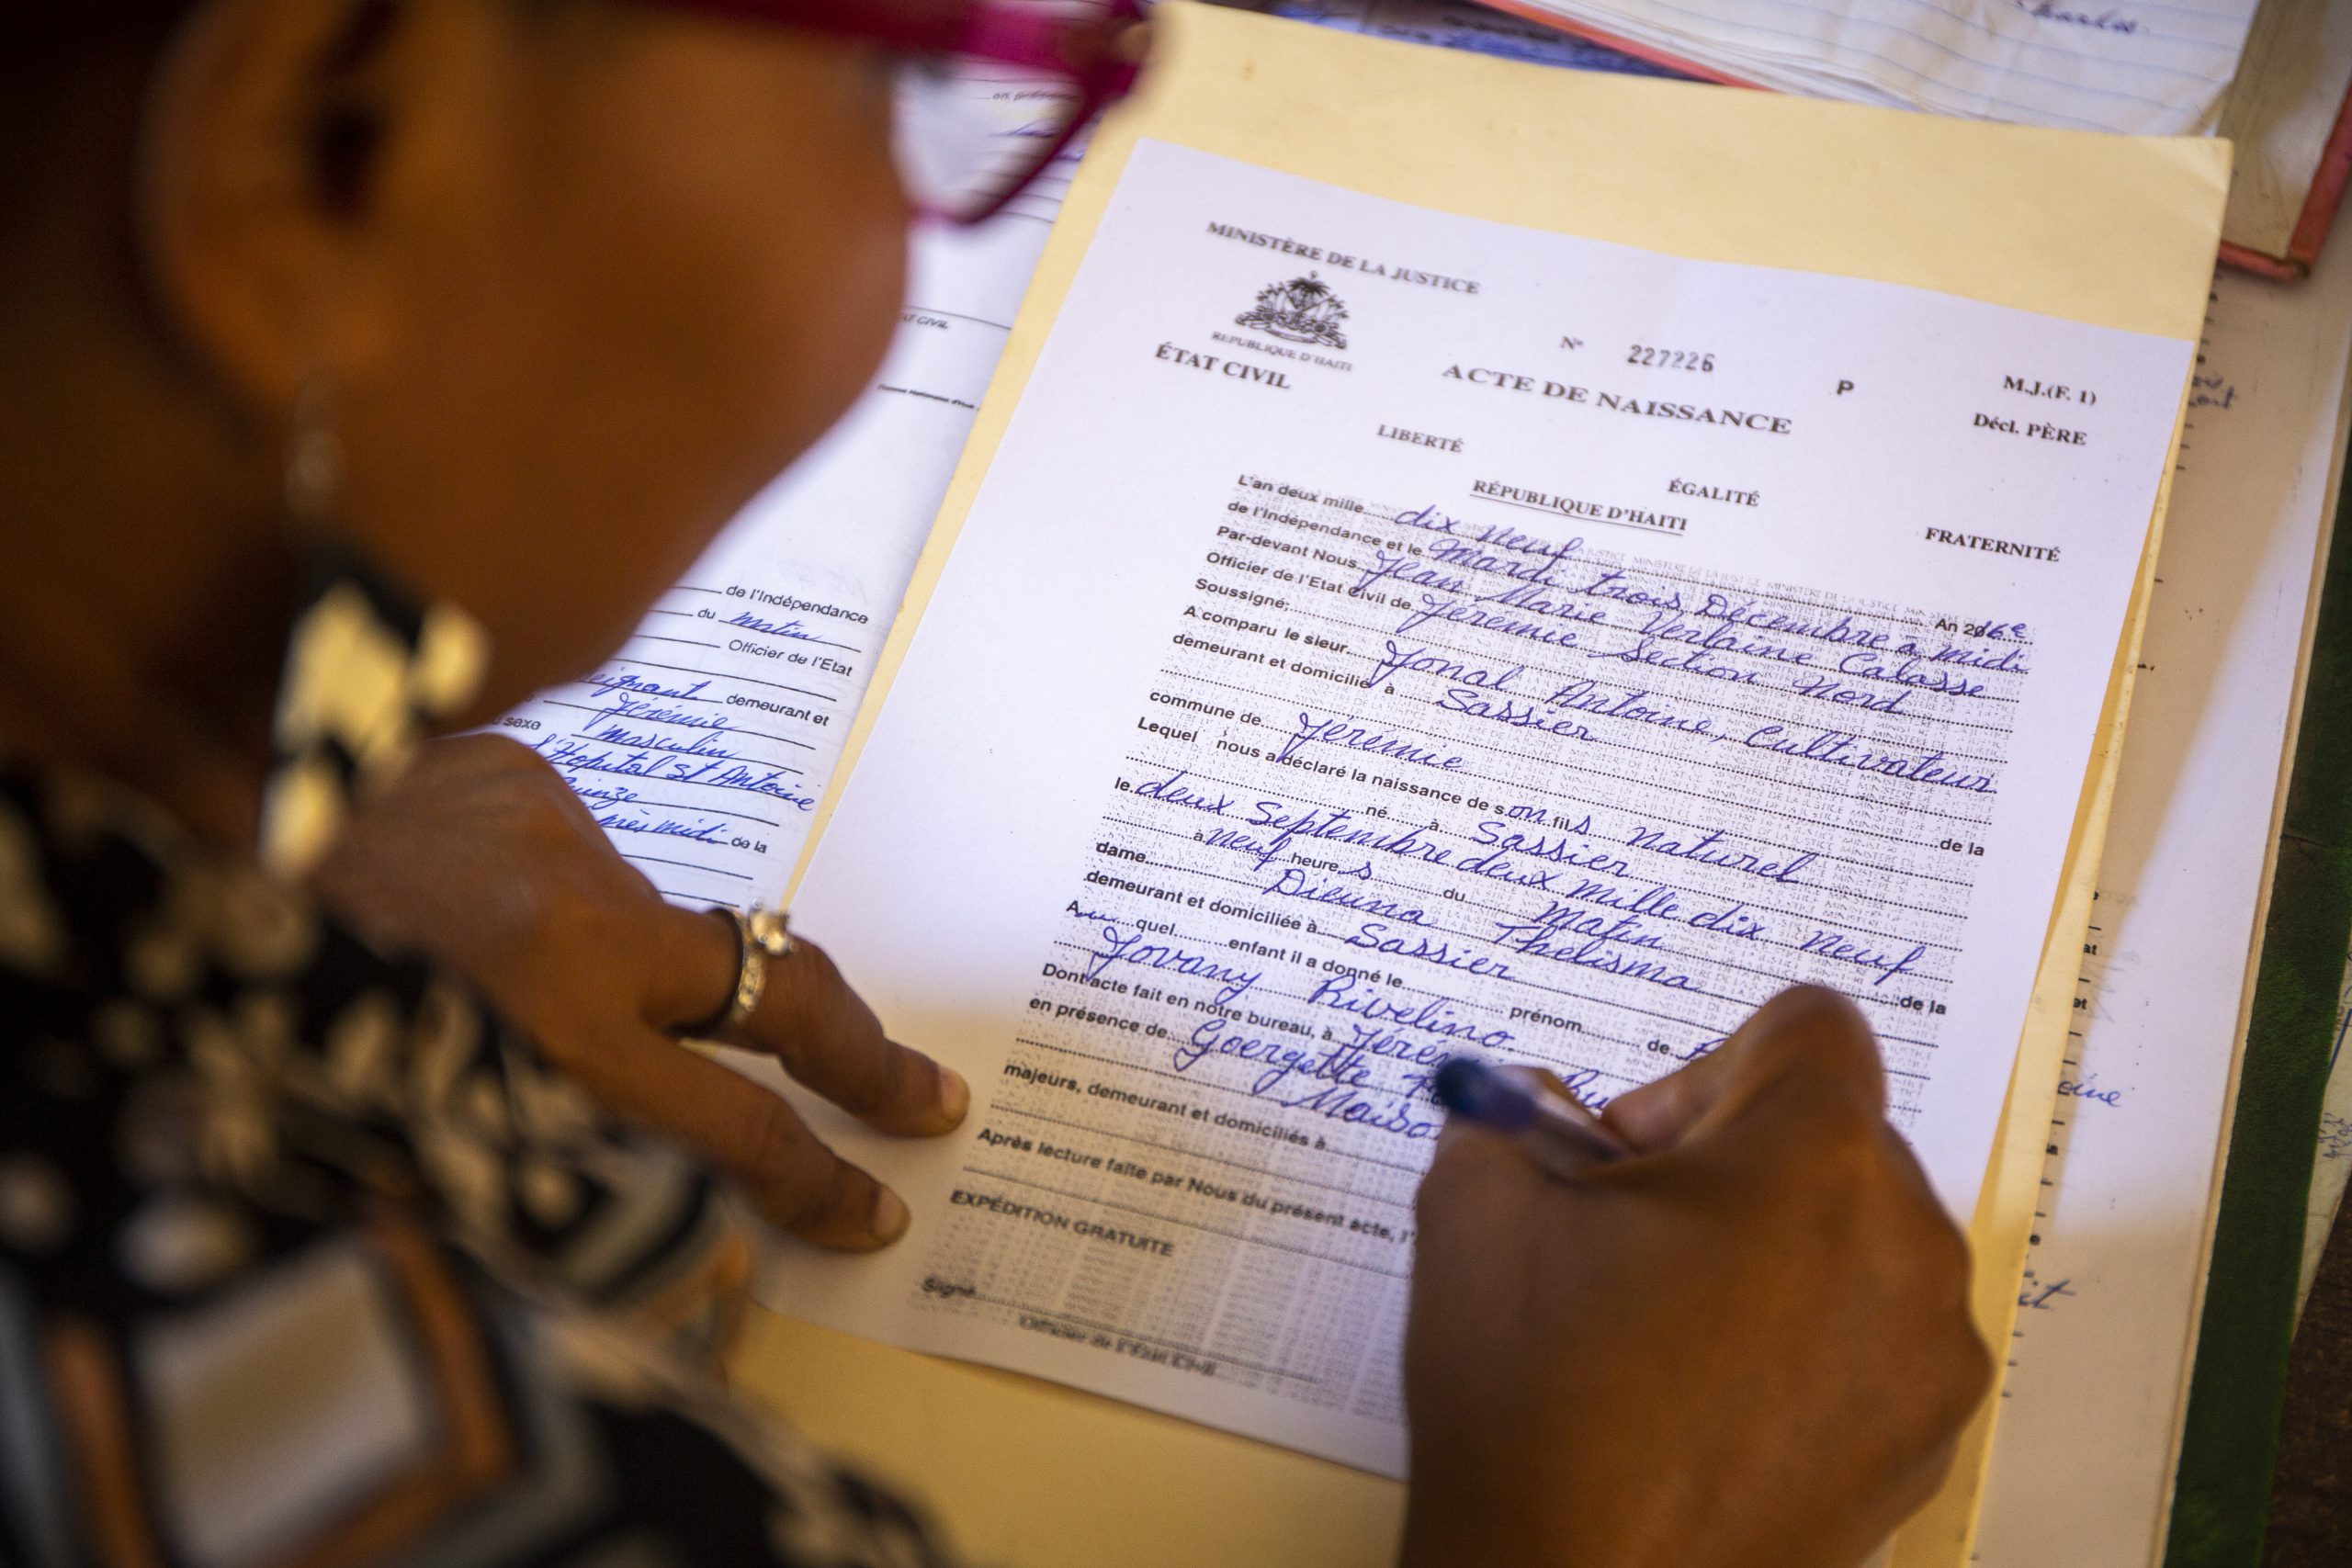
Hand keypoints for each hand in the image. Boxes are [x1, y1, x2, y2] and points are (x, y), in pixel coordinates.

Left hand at [313, 733, 965, 1248]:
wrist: (162, 863)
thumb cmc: (271, 1017)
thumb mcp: (420, 1113)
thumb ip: (551, 1128)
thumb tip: (658, 1149)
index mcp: (540, 1041)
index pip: (734, 1127)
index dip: (816, 1178)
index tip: (877, 1207)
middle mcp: (568, 934)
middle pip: (774, 991)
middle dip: (860, 1052)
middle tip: (923, 1093)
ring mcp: (551, 838)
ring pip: (645, 918)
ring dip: (605, 962)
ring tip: (474, 975)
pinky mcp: (512, 773)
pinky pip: (566, 848)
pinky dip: (533, 888)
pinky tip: (440, 899)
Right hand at [1401, 985, 1988, 1567]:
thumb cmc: (1533, 1405)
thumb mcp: (1475, 1203)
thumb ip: (1509, 1111)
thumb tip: (1529, 1107)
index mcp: (1813, 1161)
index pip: (1809, 1025)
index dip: (1702, 1068)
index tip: (1632, 1154)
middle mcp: (1906, 1246)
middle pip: (1835, 1135)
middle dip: (1732, 1162)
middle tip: (1629, 1239)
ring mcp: (1928, 1357)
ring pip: (1857, 1240)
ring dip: (1772, 1253)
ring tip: (1663, 1334)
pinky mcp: (1924, 1443)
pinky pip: (1874, 1338)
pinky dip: (1802, 1344)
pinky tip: (1704, 1405)